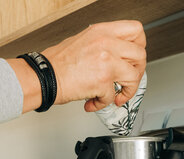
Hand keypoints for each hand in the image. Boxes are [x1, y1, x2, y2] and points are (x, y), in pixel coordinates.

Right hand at [8, 20, 145, 112]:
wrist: (43, 77)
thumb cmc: (56, 63)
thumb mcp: (83, 41)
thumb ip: (103, 45)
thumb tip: (116, 57)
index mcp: (102, 31)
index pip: (136, 30)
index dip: (139, 46)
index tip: (133, 58)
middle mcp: (106, 43)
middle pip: (140, 54)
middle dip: (137, 71)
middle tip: (128, 79)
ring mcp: (106, 61)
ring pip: (134, 76)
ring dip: (128, 90)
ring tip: (116, 95)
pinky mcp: (102, 81)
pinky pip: (113, 95)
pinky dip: (103, 103)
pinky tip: (94, 102)